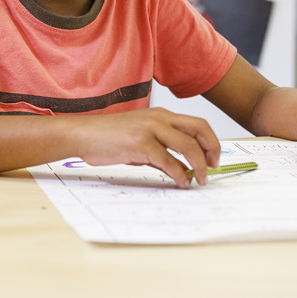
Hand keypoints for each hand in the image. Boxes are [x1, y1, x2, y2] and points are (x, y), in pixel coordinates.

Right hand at [72, 108, 220, 187]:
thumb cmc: (108, 137)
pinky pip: (169, 161)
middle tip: (214, 167)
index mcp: (161, 115)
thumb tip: (180, 169)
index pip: (197, 123)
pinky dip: (179, 174)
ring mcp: (150, 129)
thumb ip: (160, 150)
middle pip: (199, 129)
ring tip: (201, 180)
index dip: (211, 141)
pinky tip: (181, 182)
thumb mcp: (139, 139)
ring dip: (199, 165)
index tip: (213, 158)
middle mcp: (159, 118)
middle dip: (212, 149)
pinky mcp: (141, 144)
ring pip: (188, 146)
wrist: (83, 134)